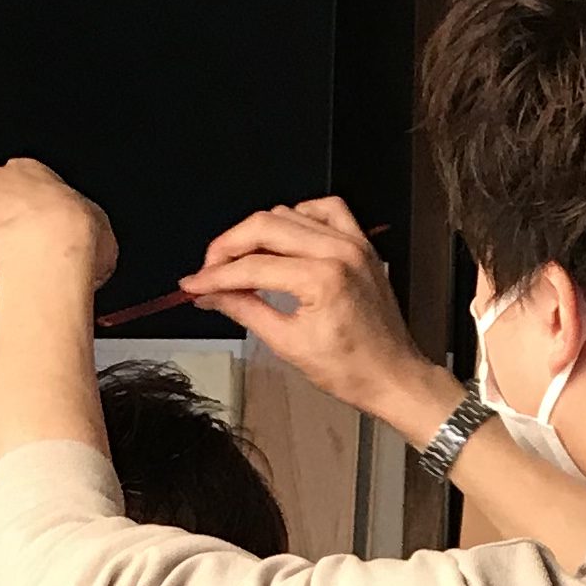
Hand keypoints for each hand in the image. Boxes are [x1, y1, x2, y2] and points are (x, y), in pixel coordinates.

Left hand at [0, 160, 115, 298]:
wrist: (50, 243)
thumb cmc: (74, 233)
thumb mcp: (97, 223)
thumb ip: (83, 227)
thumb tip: (94, 248)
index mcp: (29, 171)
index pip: (16, 193)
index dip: (22, 221)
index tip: (30, 239)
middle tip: (15, 257)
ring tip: (6, 268)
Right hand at [178, 198, 448, 438]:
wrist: (392, 375)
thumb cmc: (350, 369)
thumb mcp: (288, 344)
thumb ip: (245, 310)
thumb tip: (210, 294)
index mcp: (322, 279)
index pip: (252, 266)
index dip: (215, 275)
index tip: (193, 283)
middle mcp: (338, 251)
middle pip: (265, 226)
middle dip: (229, 246)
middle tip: (209, 269)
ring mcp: (353, 243)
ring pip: (289, 213)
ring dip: (257, 232)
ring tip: (240, 260)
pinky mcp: (361, 244)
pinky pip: (325, 210)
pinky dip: (298, 215)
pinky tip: (283, 236)